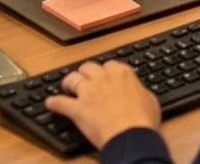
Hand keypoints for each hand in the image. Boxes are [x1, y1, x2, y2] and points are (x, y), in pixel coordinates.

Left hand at [46, 60, 161, 148]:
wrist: (131, 135)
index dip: (106, 71)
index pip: (110, 64)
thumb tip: (138, 93)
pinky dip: (53, 103)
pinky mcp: (77, 109)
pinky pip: (60, 103)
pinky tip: (50, 104)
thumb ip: (139, 91)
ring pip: (72, 79)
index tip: (105, 76)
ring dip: (68, 82)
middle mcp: (103, 79)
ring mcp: (88, 93)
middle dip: (85, 72)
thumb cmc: (143, 120)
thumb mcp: (150, 100)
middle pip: (88, 67)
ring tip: (66, 86)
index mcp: (122, 74)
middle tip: (84, 79)